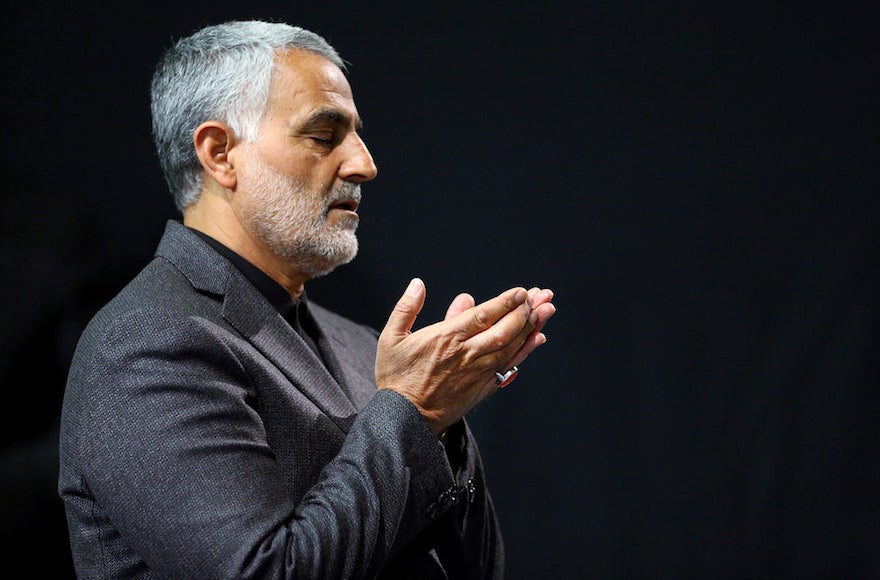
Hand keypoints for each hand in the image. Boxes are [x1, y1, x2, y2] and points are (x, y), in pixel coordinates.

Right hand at [375, 278, 555, 433]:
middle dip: (525, 311)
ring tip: (547, 310)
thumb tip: (418, 283)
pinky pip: (508, 366)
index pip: (482, 316)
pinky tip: (538, 339)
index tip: (521, 291)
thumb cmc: (396, 376)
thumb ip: (406, 308)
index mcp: (446, 338)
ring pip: (510, 347)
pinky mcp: (482, 387)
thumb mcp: (392, 338)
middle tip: (542, 295)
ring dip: (531, 327)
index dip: (505, 302)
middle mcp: (466, 354)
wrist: (404, 418)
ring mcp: (476, 372)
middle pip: (504, 330)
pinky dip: (525, 352)